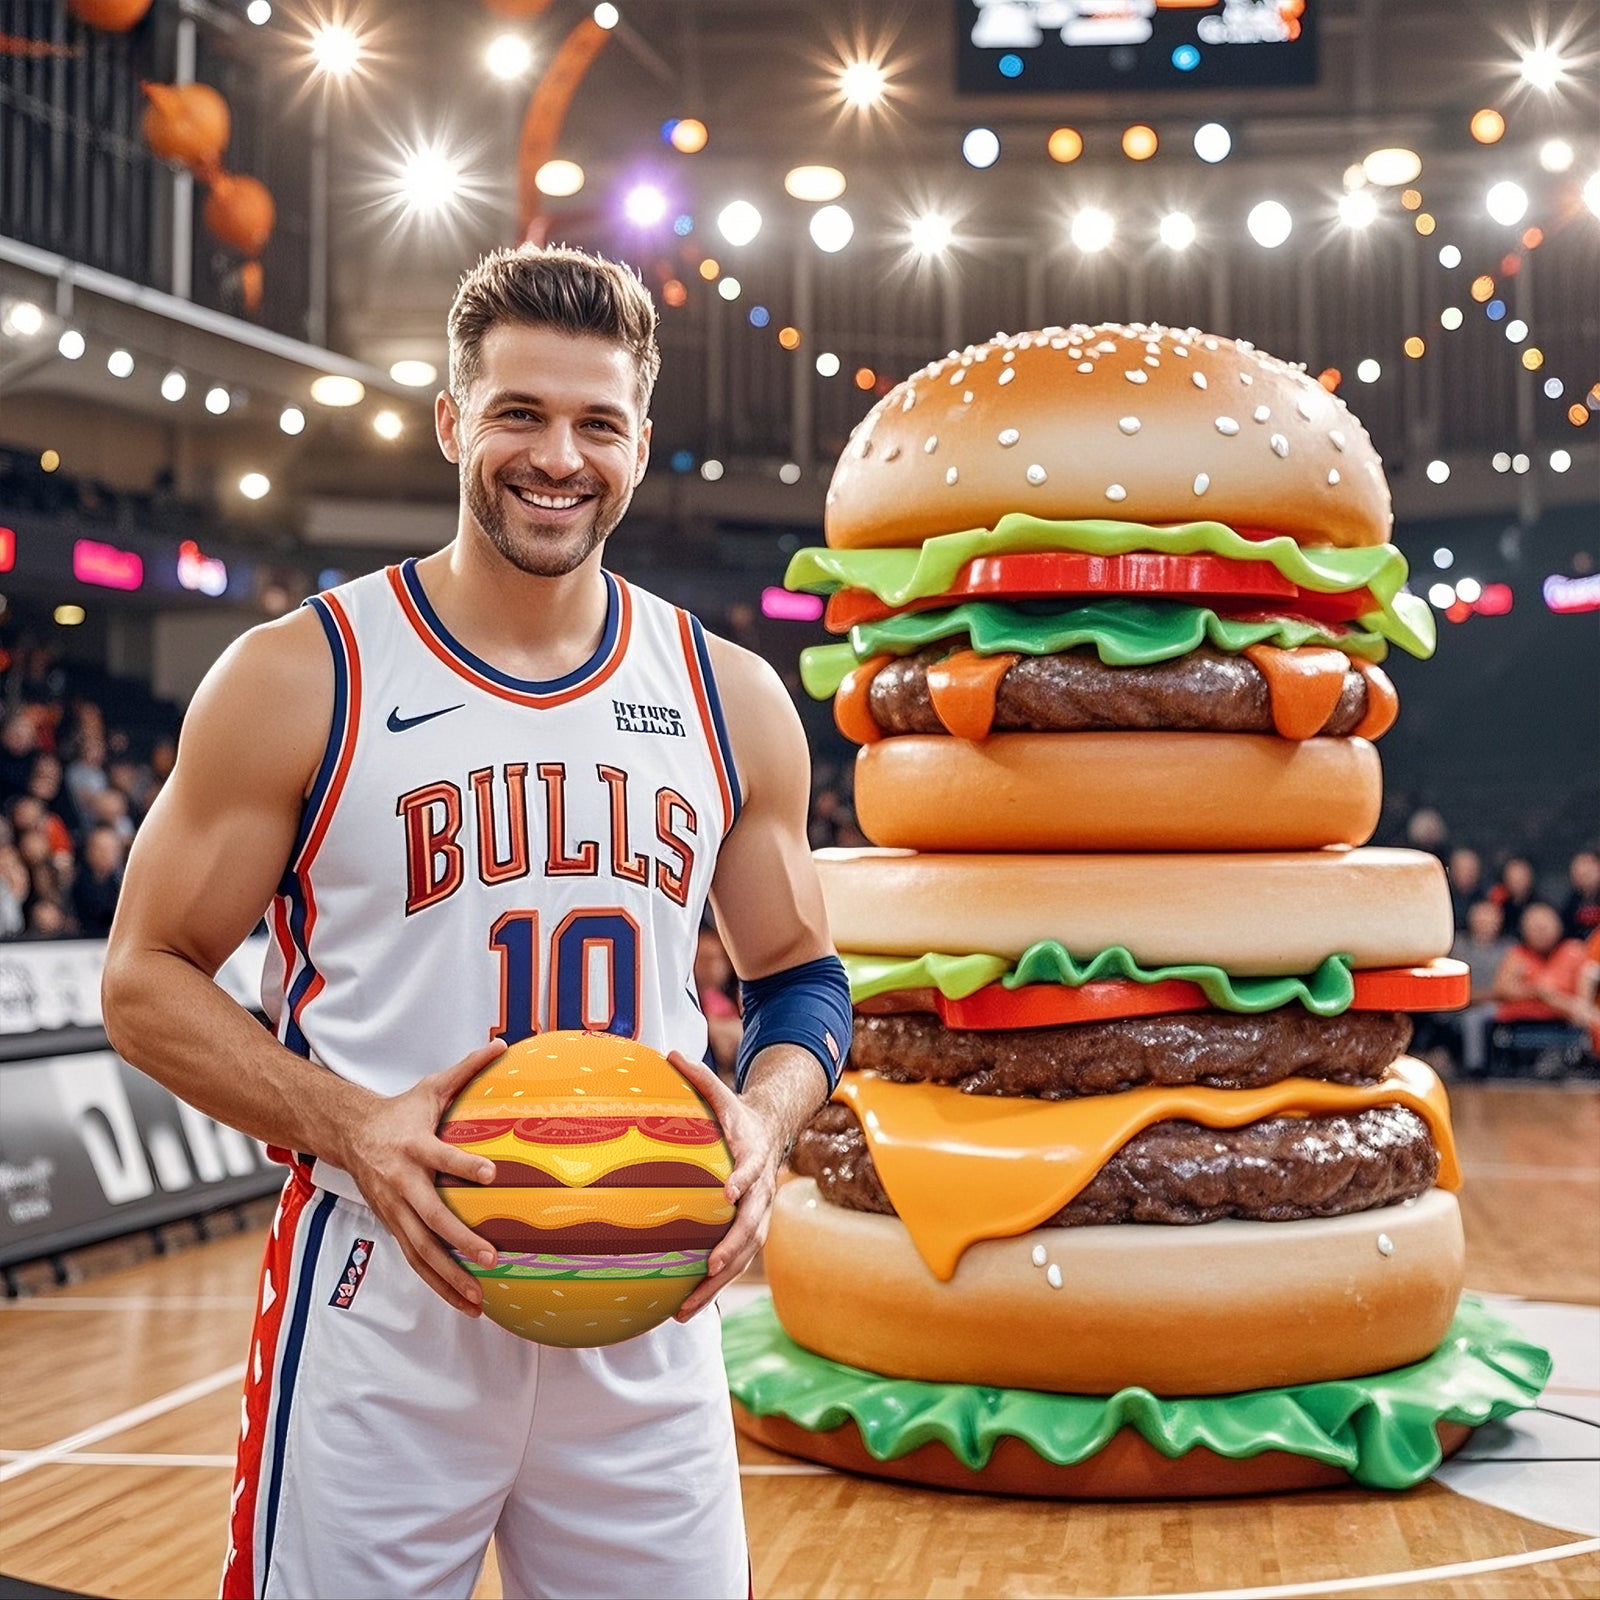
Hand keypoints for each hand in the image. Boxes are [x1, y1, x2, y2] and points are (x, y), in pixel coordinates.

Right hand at [337, 1040, 505, 1315]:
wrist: (349, 1135)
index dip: (464, 1165)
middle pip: (431, 1217)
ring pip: (421, 1250)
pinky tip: (463, 1302)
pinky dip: (438, 1283)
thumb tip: (502, 1043)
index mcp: (414, 1146)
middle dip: (460, 1241)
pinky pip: (416, 1261)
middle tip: (491, 1257)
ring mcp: (395, 1210)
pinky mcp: (393, 1226)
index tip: (491, 1175)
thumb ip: (467, 1069)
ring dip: (449, 1277)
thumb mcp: (431, 1086)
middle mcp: (402, 1183)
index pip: (441, 1157)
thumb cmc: (401, 1111)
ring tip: (479, 1300)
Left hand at [670, 1051, 783, 1321]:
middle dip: (732, 1248)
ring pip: (744, 1254)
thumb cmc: (736, 1114)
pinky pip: (734, 1263)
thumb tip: (670, 1052)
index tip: (729, 1192)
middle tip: (708, 1267)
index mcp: (753, 1155)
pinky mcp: (749, 1232)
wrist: (770, 1132)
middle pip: (752, 1224)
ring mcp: (758, 1214)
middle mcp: (761, 1190)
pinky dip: (714, 1287)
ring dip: (719, 1283)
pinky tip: (685, 1308)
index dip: (744, 1179)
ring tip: (688, 1308)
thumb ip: (698, 1077)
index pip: (752, 1169)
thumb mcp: (722, 1093)